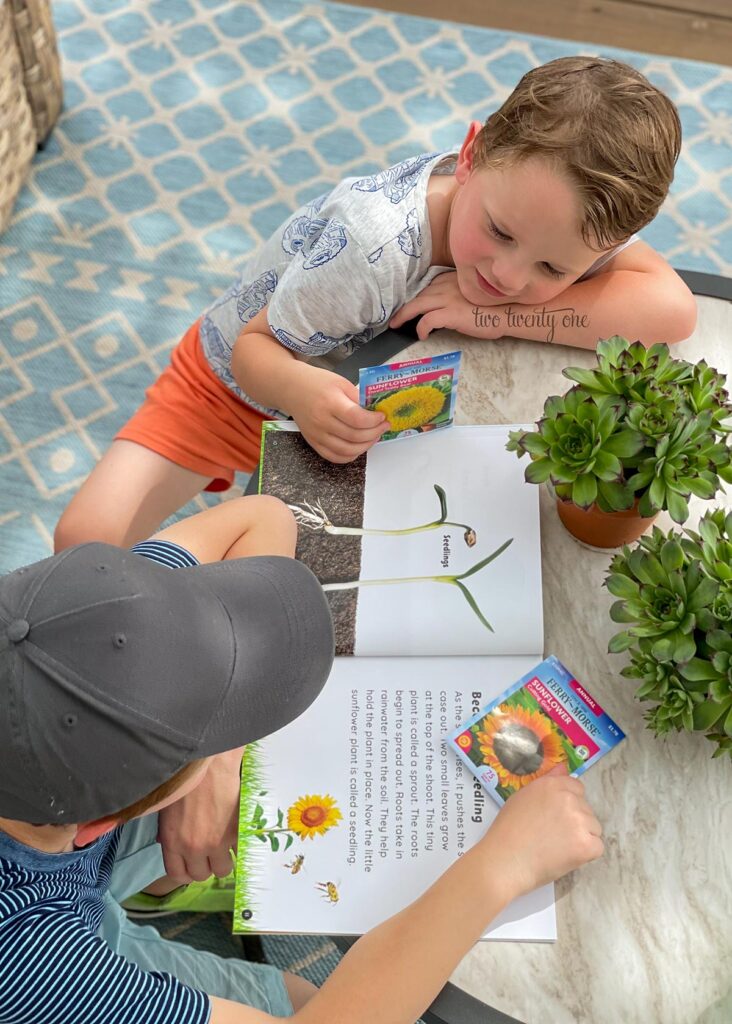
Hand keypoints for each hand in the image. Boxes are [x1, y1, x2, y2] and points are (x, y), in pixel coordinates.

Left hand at [156, 748, 242, 882]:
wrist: (210, 762)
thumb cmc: (185, 779)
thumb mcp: (166, 807)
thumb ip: (167, 832)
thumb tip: (167, 844)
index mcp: (172, 841)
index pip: (178, 875)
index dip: (186, 872)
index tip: (192, 864)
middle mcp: (194, 847)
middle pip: (201, 875)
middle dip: (205, 866)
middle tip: (209, 853)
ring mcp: (216, 842)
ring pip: (222, 869)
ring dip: (223, 860)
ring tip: (224, 847)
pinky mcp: (235, 833)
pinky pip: (238, 852)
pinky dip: (238, 847)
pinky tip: (235, 835)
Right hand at [290, 366, 386, 463]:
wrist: (292, 388)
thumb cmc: (316, 383)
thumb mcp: (341, 382)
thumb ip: (358, 398)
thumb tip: (375, 411)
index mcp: (330, 402)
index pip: (356, 419)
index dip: (373, 421)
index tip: (381, 417)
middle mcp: (322, 421)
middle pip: (354, 436)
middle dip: (374, 433)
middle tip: (382, 426)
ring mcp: (317, 435)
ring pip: (347, 451)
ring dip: (366, 446)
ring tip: (374, 437)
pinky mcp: (314, 443)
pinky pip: (334, 457)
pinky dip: (350, 456)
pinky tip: (359, 447)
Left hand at [390, 272, 504, 340]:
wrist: (508, 311)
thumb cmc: (495, 304)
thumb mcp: (473, 293)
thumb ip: (458, 294)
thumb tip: (447, 308)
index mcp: (452, 279)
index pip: (429, 286)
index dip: (418, 297)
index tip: (411, 306)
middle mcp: (447, 286)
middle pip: (419, 295)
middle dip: (405, 307)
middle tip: (395, 318)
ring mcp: (448, 299)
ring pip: (417, 305)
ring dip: (405, 316)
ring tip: (397, 325)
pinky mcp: (450, 313)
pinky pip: (427, 320)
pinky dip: (421, 328)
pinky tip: (422, 335)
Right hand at [481, 765, 603, 898]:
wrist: (506, 860)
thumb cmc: (508, 830)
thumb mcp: (522, 797)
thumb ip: (547, 781)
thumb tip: (564, 767)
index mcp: (552, 785)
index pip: (577, 788)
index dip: (568, 804)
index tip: (556, 817)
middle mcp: (569, 798)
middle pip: (586, 809)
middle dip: (575, 822)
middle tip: (552, 836)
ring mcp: (579, 821)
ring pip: (593, 828)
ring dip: (581, 837)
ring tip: (557, 847)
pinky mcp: (586, 845)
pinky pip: (597, 846)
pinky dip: (585, 854)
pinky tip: (566, 856)